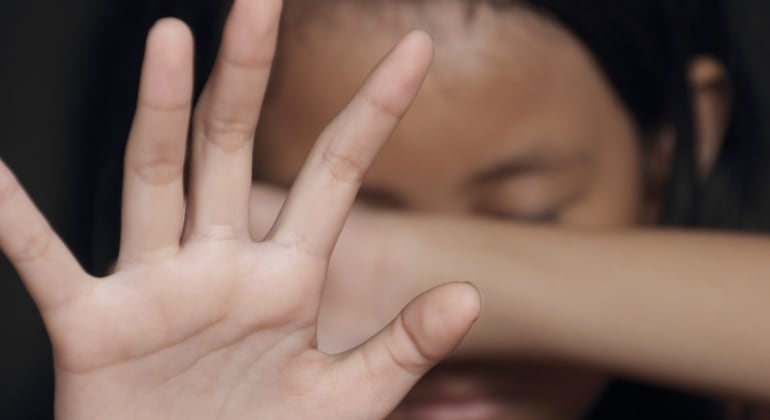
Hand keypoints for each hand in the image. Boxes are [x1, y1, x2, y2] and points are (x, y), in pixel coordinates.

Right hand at [0, 1, 479, 417]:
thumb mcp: (349, 399)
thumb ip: (404, 346)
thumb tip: (469, 295)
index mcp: (289, 275)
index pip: (337, 170)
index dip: (376, 109)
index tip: (416, 47)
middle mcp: (221, 263)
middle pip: (234, 148)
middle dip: (248, 75)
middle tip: (262, 0)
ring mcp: (156, 287)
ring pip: (156, 179)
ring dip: (161, 112)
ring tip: (170, 41)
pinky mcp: (95, 326)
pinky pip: (44, 262)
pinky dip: (14, 219)